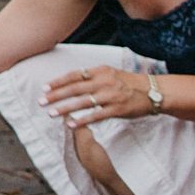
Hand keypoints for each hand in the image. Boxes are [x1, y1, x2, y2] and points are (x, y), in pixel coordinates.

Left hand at [42, 65, 157, 129]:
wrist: (154, 91)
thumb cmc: (129, 83)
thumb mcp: (110, 73)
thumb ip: (92, 76)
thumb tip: (72, 81)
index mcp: (101, 71)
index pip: (74, 75)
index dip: (58, 82)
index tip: (44, 88)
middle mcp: (104, 81)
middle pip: (74, 88)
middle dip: (56, 95)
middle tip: (41, 101)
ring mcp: (111, 95)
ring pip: (82, 102)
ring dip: (64, 108)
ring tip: (51, 113)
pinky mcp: (117, 109)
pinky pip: (96, 115)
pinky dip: (82, 120)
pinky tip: (71, 124)